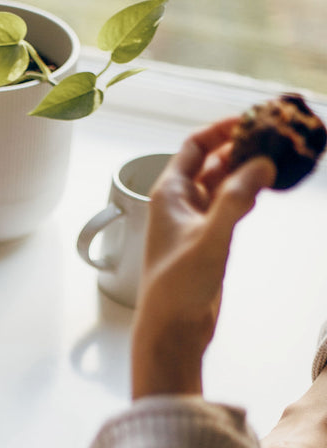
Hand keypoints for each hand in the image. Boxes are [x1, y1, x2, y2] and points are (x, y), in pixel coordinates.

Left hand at [132, 118, 275, 397]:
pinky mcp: (206, 241)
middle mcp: (178, 204)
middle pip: (211, 160)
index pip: (194, 146)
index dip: (223, 129)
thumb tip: (261, 163)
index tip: (255, 118)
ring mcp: (193, 222)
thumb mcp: (210, 239)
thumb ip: (235, 199)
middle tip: (278, 134)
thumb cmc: (177, 288)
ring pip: (222, 183)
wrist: (171, 330)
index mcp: (168, 194)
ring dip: (246, 168)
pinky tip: (266, 188)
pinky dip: (247, 192)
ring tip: (280, 155)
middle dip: (241, 145)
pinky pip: (228, 205)